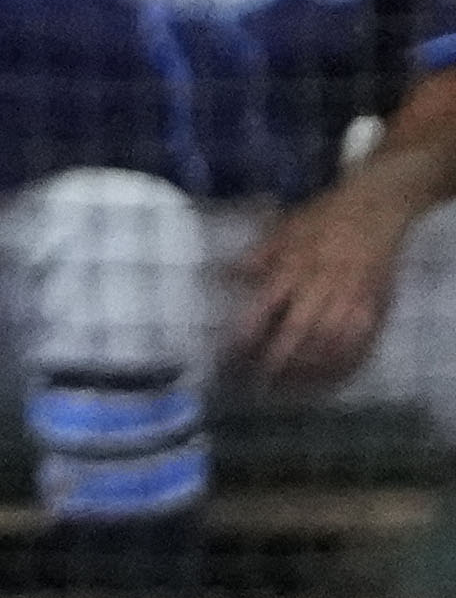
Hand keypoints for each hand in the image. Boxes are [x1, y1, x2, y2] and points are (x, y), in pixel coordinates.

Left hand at [233, 178, 424, 391]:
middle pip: (294, 335)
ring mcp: (350, 301)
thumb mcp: (281, 230)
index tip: (228, 357)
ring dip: (306, 371)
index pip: (261, 311)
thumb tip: (220, 275)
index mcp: (291, 269)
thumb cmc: (322, 217)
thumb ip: (254, 257)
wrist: (375, 209)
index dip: (244, 338)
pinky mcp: (374, 307)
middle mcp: (319, 289)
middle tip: (255, 385)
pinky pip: (360, 344)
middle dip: (274, 364)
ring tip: (287, 388)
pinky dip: (343, 366)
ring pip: (327, 347)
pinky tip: (328, 379)